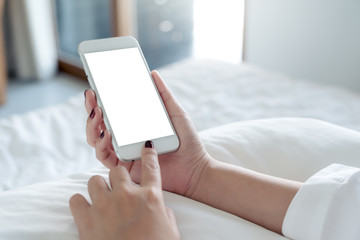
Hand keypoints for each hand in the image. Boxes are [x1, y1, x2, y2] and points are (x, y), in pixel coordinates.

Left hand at [70, 142, 179, 239]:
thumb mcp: (170, 230)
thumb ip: (162, 212)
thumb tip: (157, 206)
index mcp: (151, 197)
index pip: (151, 167)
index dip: (148, 155)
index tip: (146, 146)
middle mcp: (128, 195)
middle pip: (117, 171)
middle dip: (118, 178)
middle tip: (119, 190)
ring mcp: (106, 205)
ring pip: (95, 180)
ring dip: (98, 188)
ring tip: (101, 200)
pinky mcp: (87, 219)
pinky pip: (76, 199)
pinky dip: (79, 203)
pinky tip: (85, 210)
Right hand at [84, 71, 210, 196]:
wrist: (195, 168)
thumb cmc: (187, 142)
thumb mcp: (175, 113)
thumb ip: (164, 95)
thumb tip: (153, 74)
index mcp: (135, 126)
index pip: (113, 112)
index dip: (101, 100)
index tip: (95, 87)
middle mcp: (126, 139)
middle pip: (100, 124)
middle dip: (91, 109)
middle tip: (91, 96)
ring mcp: (124, 153)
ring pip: (97, 140)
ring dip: (93, 126)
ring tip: (97, 112)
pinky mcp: (125, 167)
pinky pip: (105, 157)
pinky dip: (101, 145)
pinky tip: (106, 133)